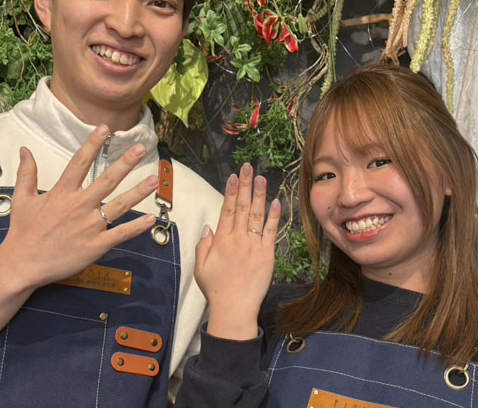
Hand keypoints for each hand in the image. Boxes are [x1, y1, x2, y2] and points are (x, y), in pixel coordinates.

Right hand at [0, 125, 158, 289]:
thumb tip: (25, 149)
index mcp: (62, 193)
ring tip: (154, 179)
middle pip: (107, 180)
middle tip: (142, 148)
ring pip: (119, 205)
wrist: (21, 265)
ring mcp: (89, 226)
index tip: (106, 129)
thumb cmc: (22, 232)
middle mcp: (79, 206)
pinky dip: (136, 227)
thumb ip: (27, 173)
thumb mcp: (21, 199)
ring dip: (138, 192)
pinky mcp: (95, 246)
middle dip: (125, 163)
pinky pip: (120, 234)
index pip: (80, 163)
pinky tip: (150, 218)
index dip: (93, 144)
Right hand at [196, 162, 280, 340]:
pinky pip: (272, 232)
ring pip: (256, 215)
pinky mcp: (267, 255)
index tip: (233, 176)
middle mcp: (237, 239)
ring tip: (260, 177)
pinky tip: (276, 202)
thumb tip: (209, 227)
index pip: (226, 210)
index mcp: (221, 241)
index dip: (231, 191)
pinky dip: (275, 216)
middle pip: (242, 207)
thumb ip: (203, 245)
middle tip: (247, 167)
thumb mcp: (200, 268)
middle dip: (244, 185)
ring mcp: (253, 246)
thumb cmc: (216, 290)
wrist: (234, 309)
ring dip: (259, 194)